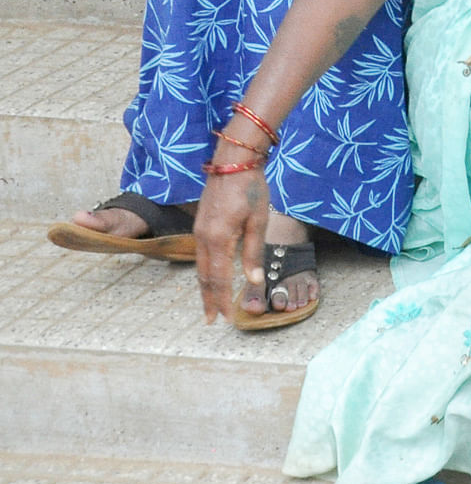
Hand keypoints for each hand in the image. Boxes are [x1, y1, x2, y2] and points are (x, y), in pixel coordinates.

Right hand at [193, 157, 272, 322]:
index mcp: (219, 238)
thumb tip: (254, 281)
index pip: (219, 277)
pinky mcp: (201, 225)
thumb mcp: (259, 221)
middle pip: (205, 276)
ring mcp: (199, 231)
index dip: (221, 299)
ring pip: (201, 267)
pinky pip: (201, 255)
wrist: (233, 163)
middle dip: (209, 299)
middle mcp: (203, 237)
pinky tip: (212, 278)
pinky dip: (206, 271)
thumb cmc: (251, 189)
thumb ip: (254, 252)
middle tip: (212, 320)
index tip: (224, 317)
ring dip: (206, 287)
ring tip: (210, 305)